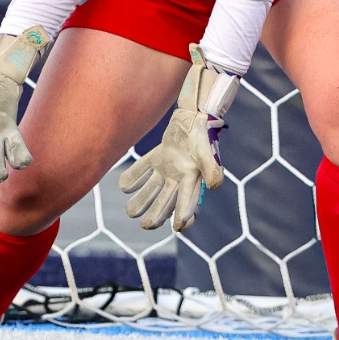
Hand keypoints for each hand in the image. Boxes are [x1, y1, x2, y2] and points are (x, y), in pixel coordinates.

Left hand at [120, 44, 241, 232]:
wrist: (194, 111)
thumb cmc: (201, 131)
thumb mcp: (206, 150)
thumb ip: (211, 168)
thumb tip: (215, 187)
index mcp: (193, 177)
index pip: (189, 201)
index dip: (184, 215)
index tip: (177, 227)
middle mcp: (181, 176)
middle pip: (168, 201)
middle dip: (157, 215)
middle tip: (145, 225)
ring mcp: (169, 166)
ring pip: (154, 188)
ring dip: (143, 200)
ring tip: (130, 212)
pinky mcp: (160, 155)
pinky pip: (145, 169)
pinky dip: (135, 177)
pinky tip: (123, 186)